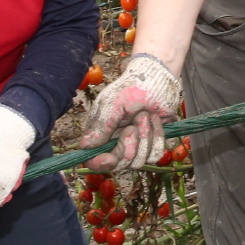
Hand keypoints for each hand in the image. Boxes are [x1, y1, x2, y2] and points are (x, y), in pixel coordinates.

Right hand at [76, 53, 179, 172]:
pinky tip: (157, 120)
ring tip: (145, 116)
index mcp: (101, 135)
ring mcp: (137, 145)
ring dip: (145, 137)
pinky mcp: (154, 143)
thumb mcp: (113, 103)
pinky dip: (158, 136)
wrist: (157, 80)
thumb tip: (86, 147)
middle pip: (120, 164)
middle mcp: (117, 143)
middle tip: (133, 125)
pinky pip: (157, 154)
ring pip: (140, 161)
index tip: (111, 159)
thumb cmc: (131, 88)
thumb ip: (101, 126)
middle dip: (129, 146)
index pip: (94, 160)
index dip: (100, 164)